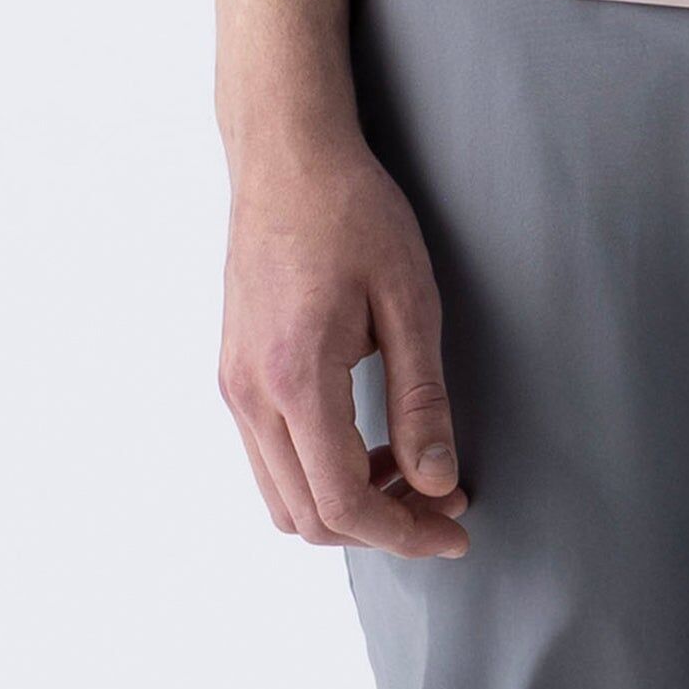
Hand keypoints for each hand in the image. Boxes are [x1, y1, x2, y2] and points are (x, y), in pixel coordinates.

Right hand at [217, 136, 470, 557]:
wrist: (286, 156)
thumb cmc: (352, 212)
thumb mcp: (409, 299)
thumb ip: (421, 399)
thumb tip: (437, 480)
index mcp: (296, 377)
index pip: (342, 502)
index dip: (404, 532)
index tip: (456, 528)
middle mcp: (250, 394)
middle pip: (307, 517)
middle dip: (380, 527)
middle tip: (442, 500)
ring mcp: (233, 386)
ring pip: (282, 497)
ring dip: (345, 506)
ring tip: (407, 471)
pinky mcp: (233, 373)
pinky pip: (268, 459)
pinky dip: (317, 475)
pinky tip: (365, 442)